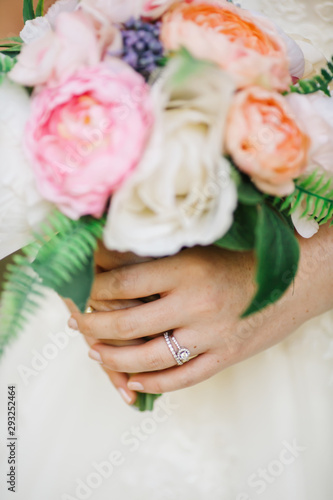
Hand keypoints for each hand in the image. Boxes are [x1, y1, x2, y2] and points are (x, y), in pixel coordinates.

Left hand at [70, 225, 332, 397]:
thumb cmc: (250, 255)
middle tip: (78, 324)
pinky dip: (154, 384)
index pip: (124, 283)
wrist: (299, 278)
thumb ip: (166, 253)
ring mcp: (210, 336)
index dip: (97, 286)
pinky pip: (182, 378)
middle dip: (94, 326)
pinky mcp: (225, 356)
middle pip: (127, 324)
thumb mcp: (205, 244)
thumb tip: (116, 257)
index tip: (86, 286)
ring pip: (148, 358)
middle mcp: (196, 304)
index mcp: (188, 269)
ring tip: (95, 353)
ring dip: (115, 359)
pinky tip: (135, 382)